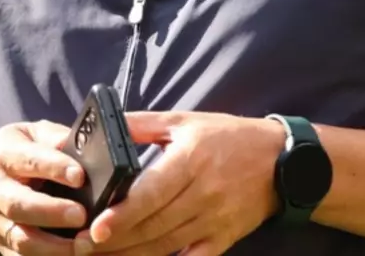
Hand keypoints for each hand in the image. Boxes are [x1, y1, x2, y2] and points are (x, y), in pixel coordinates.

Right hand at [0, 120, 89, 255]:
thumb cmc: (8, 153)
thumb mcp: (26, 133)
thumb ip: (53, 137)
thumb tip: (83, 145)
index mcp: (5, 157)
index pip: (31, 160)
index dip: (55, 168)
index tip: (80, 176)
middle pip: (20, 205)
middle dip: (52, 212)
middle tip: (81, 215)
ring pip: (20, 238)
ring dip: (51, 246)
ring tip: (82, 244)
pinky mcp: (0, 243)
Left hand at [84, 110, 283, 255]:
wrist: (281, 160)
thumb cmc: (229, 137)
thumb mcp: (186, 121)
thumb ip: (143, 124)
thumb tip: (106, 126)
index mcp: (191, 160)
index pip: (152, 193)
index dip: (123, 214)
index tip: (97, 228)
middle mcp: (203, 193)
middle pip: (154, 225)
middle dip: (116, 240)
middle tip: (83, 247)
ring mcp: (215, 219)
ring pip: (167, 246)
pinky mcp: (224, 238)